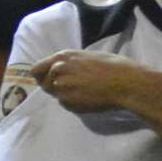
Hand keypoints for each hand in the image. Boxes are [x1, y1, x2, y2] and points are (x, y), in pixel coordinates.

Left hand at [30, 50, 161, 113]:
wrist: (125, 82)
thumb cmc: (112, 66)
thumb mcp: (86, 56)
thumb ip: (69, 63)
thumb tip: (59, 69)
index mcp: (62, 57)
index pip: (36, 69)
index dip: (41, 76)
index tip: (47, 80)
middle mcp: (57, 71)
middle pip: (43, 84)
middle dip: (54, 87)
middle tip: (73, 87)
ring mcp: (61, 87)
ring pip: (56, 95)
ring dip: (66, 95)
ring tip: (85, 91)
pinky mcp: (68, 102)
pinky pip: (66, 104)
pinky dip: (74, 103)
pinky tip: (90, 97)